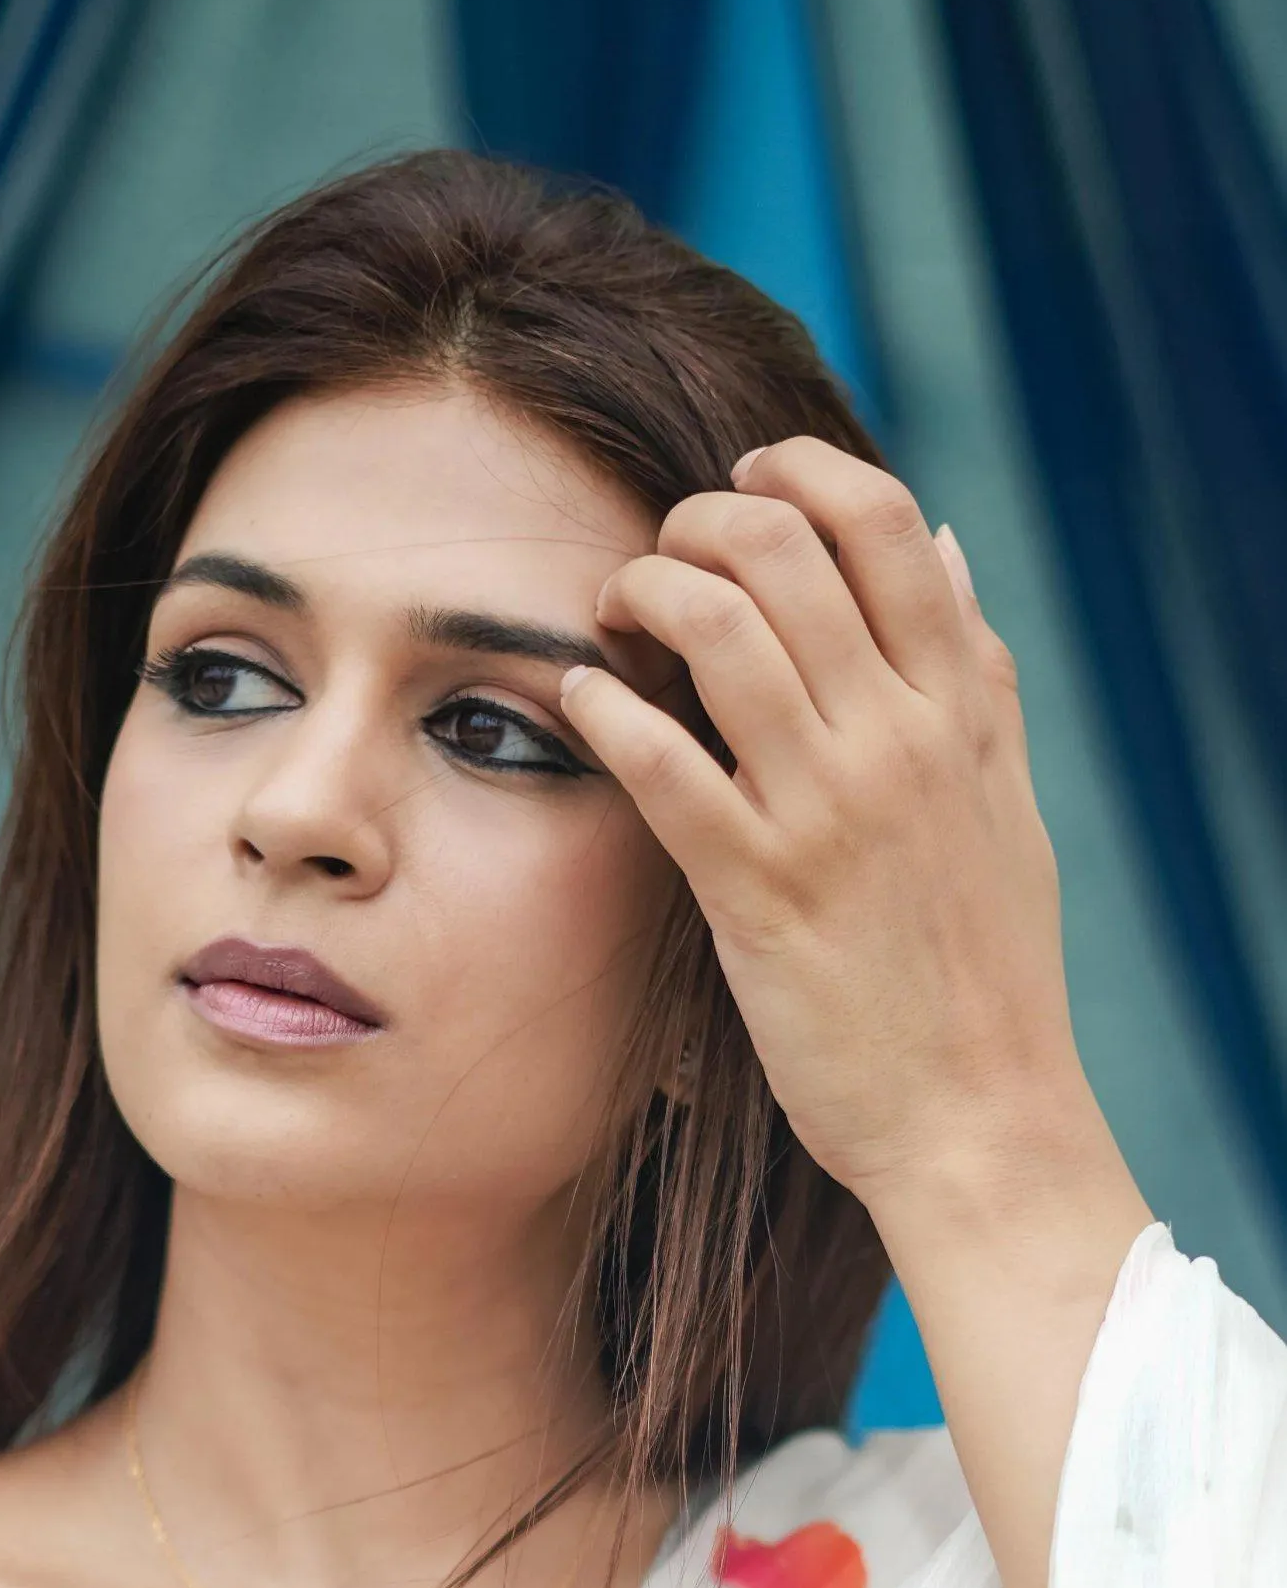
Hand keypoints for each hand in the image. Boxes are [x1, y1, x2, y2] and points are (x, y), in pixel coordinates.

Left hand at [559, 438, 1093, 1221]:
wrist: (978, 1117)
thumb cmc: (985, 970)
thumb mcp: (1006, 801)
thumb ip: (976, 672)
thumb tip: (948, 548)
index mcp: (963, 707)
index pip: (886, 521)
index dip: (801, 470)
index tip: (746, 478)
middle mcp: (901, 739)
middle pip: (788, 548)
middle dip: (700, 519)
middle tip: (660, 551)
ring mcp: (828, 811)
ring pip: (721, 629)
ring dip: (645, 589)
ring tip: (613, 612)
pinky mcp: (759, 890)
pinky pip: (664, 765)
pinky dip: (609, 709)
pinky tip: (581, 698)